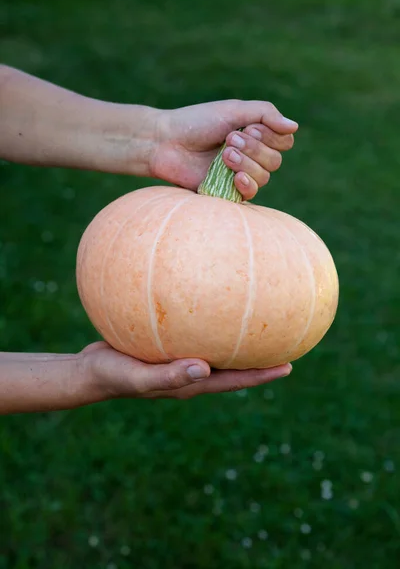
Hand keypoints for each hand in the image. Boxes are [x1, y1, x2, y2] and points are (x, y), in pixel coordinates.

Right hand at [81, 342, 291, 399]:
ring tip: (256, 324)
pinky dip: (209, 325)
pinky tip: (210, 306)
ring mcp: (180, 360)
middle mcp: (191, 373)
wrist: (89, 371)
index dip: (262, 376)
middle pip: (233, 367)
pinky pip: (196, 335)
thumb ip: (169, 375)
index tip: (289, 366)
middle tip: (285, 344)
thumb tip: (205, 368)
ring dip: (237, 342)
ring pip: (217, 351)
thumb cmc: (112, 375)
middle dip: (259, 359)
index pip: (234, 381)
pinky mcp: (167, 347)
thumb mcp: (138, 376)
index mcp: (191, 384)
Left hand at [150, 100, 297, 199]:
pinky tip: (235, 177)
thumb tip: (294, 126)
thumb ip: (265, 114)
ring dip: (246, 163)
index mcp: (255, 136)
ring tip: (223, 154)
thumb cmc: (197, 122)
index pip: (284, 142)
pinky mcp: (226, 193)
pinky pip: (250, 195)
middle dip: (255, 148)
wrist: (166, 142)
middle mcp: (251, 157)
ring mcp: (239, 176)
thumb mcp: (234, 110)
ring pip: (264, 177)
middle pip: (276, 161)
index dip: (272, 136)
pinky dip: (246, 185)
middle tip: (229, 139)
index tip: (249, 127)